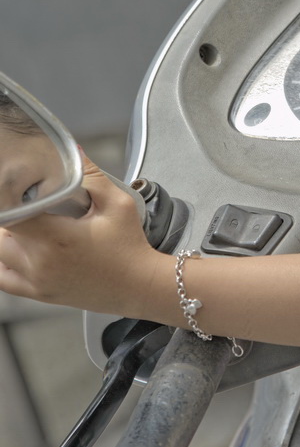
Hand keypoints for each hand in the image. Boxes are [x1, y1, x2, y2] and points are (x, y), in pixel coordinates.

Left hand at [0, 157, 164, 315]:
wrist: (138, 286)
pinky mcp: (38, 293)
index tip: (17, 190)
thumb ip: (92, 176)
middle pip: (1, 233)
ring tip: (27, 222)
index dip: (8, 200)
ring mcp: (36, 281)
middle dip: (10, 214)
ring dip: (6, 236)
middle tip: (29, 203)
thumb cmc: (129, 247)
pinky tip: (16, 248)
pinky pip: (2, 279)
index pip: (9, 216)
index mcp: (56, 238)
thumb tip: (73, 152)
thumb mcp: (118, 204)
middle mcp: (40, 263)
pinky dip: (2, 261)